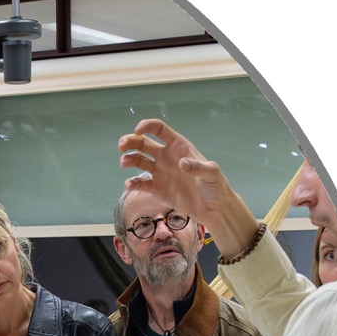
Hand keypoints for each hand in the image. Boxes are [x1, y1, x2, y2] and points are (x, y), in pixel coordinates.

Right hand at [117, 119, 259, 257]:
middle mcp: (166, 157)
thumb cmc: (215, 186)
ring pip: (138, 161)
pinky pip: (140, 184)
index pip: (159, 130)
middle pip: (143, 144)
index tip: (137, 131)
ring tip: (124, 163)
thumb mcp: (212, 173)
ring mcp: (159, 173)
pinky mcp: (156, 189)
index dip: (146, 127)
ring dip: (128, 160)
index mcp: (178, 146)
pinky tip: (129, 185)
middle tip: (121, 146)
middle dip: (130, 142)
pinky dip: (132, 183)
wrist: (212, 208)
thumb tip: (182, 164)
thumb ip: (198, 167)